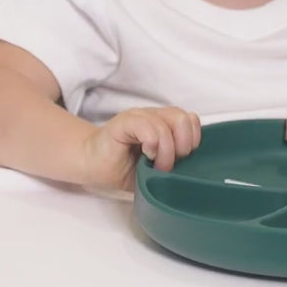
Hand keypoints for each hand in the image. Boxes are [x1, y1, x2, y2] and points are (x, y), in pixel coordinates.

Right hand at [82, 106, 200, 190]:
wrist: (92, 166)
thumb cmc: (124, 169)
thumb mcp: (156, 168)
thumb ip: (174, 161)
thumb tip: (193, 170)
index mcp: (165, 123)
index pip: (192, 121)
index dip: (192, 141)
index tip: (181, 160)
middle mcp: (154, 115)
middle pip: (184, 119)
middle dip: (182, 146)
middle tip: (168, 165)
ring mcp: (139, 116)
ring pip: (167, 125)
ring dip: (166, 151)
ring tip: (155, 165)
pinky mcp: (124, 122)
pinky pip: (146, 126)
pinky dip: (152, 143)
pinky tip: (146, 154)